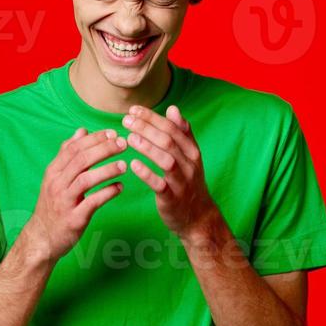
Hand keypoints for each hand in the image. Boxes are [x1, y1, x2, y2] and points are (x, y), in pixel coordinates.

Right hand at [22, 128, 127, 262]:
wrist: (42, 238)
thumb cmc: (53, 205)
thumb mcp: (55, 177)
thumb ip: (67, 154)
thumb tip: (81, 131)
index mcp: (54, 172)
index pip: (74, 148)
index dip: (94, 139)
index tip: (112, 133)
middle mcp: (57, 184)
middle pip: (81, 160)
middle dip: (103, 149)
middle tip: (123, 144)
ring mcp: (64, 202)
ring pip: (86, 179)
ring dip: (107, 170)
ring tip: (124, 165)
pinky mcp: (74, 219)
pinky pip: (92, 203)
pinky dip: (107, 193)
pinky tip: (120, 188)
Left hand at [122, 104, 218, 240]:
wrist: (198, 217)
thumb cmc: (189, 182)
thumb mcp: (190, 157)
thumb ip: (182, 133)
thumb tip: (173, 109)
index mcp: (192, 152)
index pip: (173, 128)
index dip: (153, 118)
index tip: (134, 110)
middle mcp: (189, 165)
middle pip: (169, 142)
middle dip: (147, 128)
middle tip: (126, 120)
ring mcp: (182, 182)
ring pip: (167, 161)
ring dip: (147, 148)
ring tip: (129, 138)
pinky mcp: (172, 199)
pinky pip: (160, 185)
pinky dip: (147, 174)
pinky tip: (133, 165)